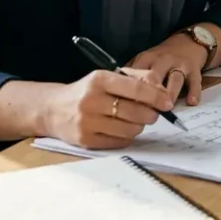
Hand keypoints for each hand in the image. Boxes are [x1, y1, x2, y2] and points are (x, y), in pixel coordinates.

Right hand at [42, 69, 173, 148]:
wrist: (52, 109)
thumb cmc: (87, 91)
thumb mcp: (108, 76)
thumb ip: (137, 78)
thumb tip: (162, 91)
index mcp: (99, 80)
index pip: (136, 89)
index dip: (157, 97)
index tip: (168, 103)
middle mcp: (91, 100)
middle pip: (136, 112)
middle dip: (151, 114)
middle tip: (152, 114)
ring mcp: (87, 122)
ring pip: (130, 130)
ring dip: (139, 126)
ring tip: (133, 120)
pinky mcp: (86, 141)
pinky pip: (119, 142)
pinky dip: (126, 137)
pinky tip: (121, 129)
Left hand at [128, 33, 209, 106]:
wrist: (189, 42)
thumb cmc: (162, 58)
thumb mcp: (145, 61)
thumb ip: (132, 75)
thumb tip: (117, 96)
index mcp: (146, 59)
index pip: (136, 74)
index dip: (130, 91)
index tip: (126, 107)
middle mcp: (162, 60)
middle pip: (154, 75)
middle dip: (149, 92)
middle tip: (146, 110)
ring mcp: (179, 64)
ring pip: (175, 78)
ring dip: (170, 93)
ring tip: (167, 107)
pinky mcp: (194, 69)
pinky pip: (195, 81)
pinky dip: (194, 92)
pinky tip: (191, 102)